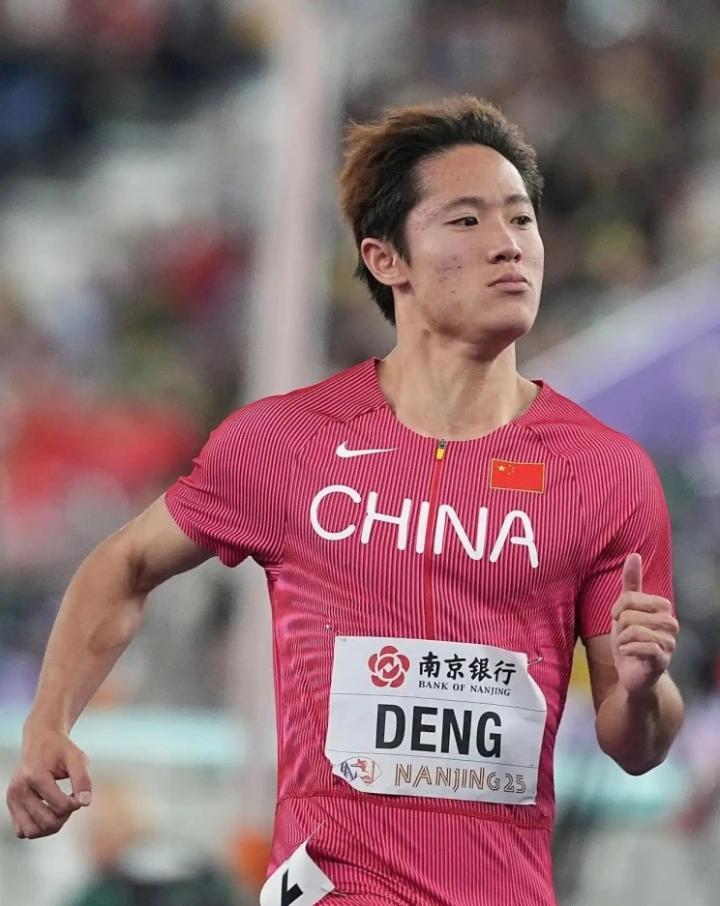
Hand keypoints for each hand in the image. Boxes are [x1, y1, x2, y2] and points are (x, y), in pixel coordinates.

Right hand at [5, 718, 91, 838]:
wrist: (41, 738)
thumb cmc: (61, 748)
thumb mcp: (77, 757)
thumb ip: (83, 778)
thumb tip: (85, 802)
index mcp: (34, 775)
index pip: (60, 806)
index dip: (76, 804)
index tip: (80, 793)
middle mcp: (18, 789)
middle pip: (46, 822)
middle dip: (65, 816)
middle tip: (71, 801)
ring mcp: (12, 798)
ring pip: (32, 831)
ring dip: (51, 826)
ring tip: (61, 808)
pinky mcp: (11, 804)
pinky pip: (23, 830)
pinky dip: (38, 827)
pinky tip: (49, 811)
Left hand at [611, 553, 678, 694]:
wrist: (630, 672)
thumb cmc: (630, 637)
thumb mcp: (626, 609)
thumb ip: (631, 584)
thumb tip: (635, 555)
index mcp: (662, 608)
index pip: (632, 597)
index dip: (618, 607)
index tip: (617, 617)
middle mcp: (670, 623)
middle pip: (631, 614)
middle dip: (620, 625)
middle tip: (622, 634)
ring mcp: (669, 643)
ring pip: (636, 630)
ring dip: (623, 639)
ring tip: (625, 645)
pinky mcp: (662, 660)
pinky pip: (645, 647)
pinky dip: (628, 649)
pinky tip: (626, 653)